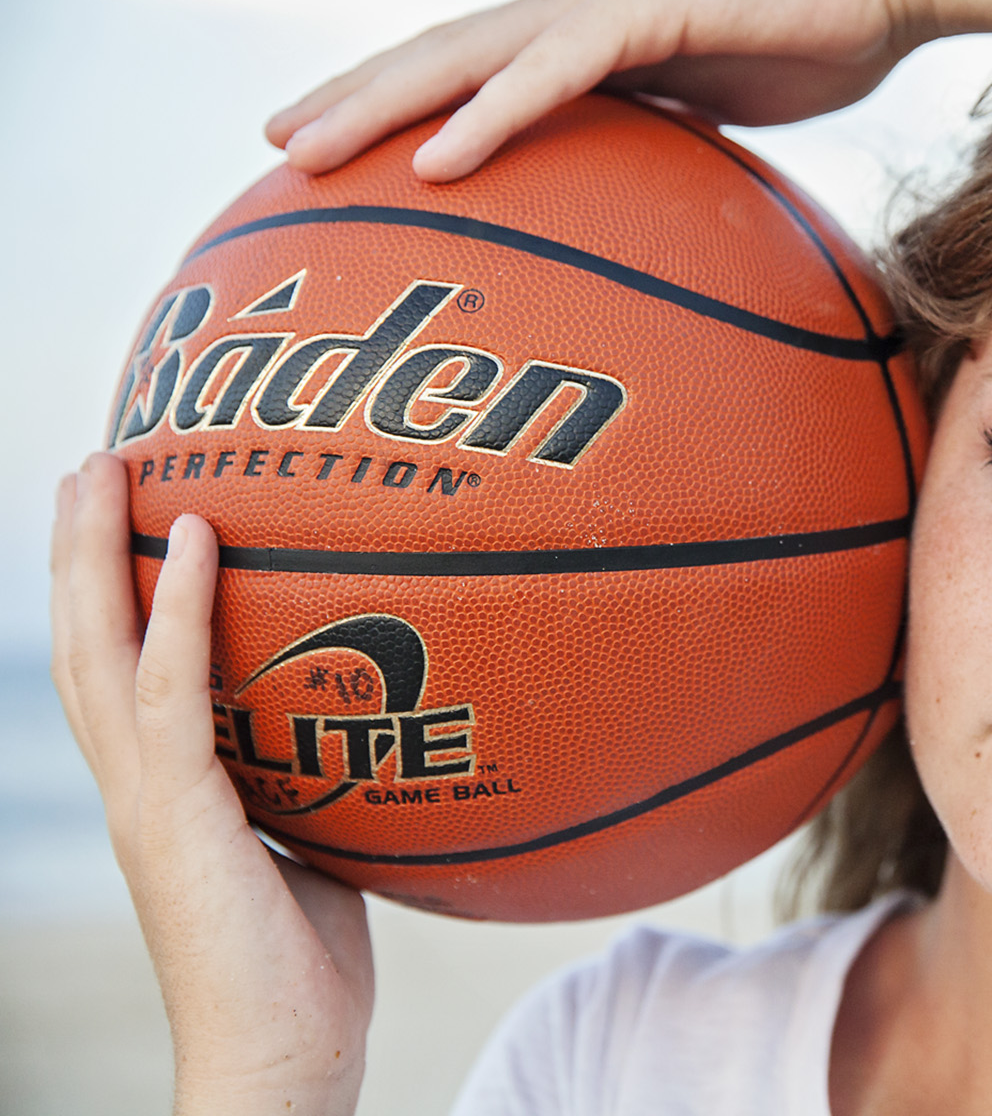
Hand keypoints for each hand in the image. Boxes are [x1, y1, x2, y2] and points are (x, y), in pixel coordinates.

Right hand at [50, 455, 372, 1115]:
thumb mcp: (320, 847)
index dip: (110, 594)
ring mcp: (147, 801)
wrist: (283, 1061)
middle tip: (94, 459)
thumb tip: (390, 726)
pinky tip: (199, 536)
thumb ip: (326, 784)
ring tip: (107, 466)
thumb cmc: (307, 968)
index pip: (118, 672)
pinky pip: (172, 691)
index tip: (122, 514)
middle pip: (85, 642)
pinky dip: (181, 607)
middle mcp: (137, 787)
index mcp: (164, 792)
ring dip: (96, 553)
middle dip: (79, 549)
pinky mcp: (178, 817)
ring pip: (99, 650)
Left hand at [266, 0, 924, 181]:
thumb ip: (671, 142)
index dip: (394, 101)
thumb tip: (648, 203)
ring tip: (304, 151)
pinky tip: (433, 161)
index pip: (469, 70)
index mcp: (588, 34)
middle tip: (275, 148)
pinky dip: (487, 117)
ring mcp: (600, 5)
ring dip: (377, 105)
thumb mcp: (725, 110)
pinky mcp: (640, 11)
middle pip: (436, 58)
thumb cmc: (822, 38)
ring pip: (462, 58)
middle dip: (349, 99)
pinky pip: (548, 72)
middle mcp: (573, 11)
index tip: (335, 147)